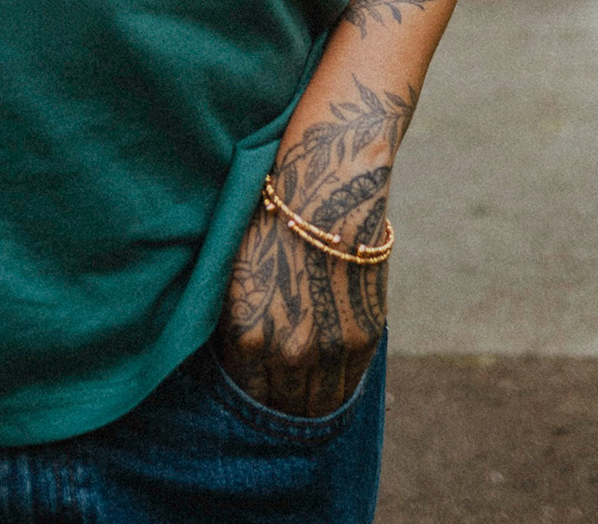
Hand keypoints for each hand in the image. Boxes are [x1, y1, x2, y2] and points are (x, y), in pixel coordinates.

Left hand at [213, 75, 403, 415]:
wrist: (324, 190)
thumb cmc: (270, 223)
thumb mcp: (237, 277)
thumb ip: (237, 326)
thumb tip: (237, 363)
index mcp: (244, 334)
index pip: (245, 396)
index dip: (250, 399)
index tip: (254, 394)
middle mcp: (285, 349)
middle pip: (282, 407)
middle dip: (279, 405)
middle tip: (279, 398)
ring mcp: (326, 348)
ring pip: (317, 404)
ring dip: (309, 404)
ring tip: (303, 397)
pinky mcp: (361, 338)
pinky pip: (347, 386)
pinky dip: (338, 389)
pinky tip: (329, 385)